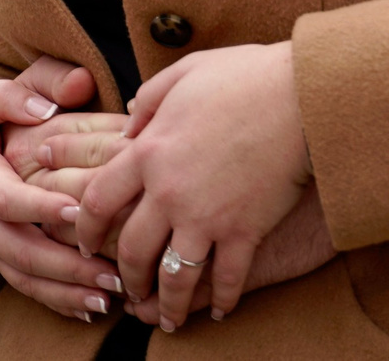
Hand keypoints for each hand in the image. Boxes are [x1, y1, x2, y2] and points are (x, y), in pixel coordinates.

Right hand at [0, 59, 124, 319]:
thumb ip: (15, 95)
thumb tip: (63, 95)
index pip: (6, 199)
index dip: (39, 208)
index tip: (77, 210)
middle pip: (21, 251)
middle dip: (66, 265)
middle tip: (112, 273)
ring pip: (26, 277)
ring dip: (68, 291)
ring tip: (110, 296)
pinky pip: (26, 287)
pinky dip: (57, 302)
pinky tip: (91, 308)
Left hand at [70, 42, 312, 329]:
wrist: (304, 95)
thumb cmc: (247, 76)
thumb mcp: (186, 73)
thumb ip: (149, 100)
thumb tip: (128, 125)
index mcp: (149, 150)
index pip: (98, 200)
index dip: (85, 228)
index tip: (85, 242)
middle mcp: (169, 191)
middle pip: (131, 250)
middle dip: (126, 276)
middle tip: (128, 288)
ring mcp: (206, 216)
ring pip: (173, 277)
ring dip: (167, 303)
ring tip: (168, 316)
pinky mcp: (245, 232)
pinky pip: (227, 279)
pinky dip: (223, 300)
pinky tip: (221, 310)